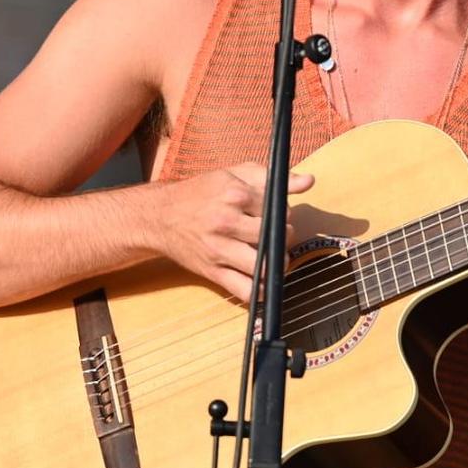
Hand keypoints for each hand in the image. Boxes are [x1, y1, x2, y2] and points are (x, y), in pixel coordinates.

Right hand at [156, 162, 313, 301]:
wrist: (161, 216)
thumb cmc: (200, 193)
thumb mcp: (234, 174)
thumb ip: (271, 178)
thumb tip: (307, 181)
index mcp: (234, 194)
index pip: (279, 207)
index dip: (283, 211)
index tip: (276, 212)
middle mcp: (227, 222)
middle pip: (277, 235)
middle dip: (284, 236)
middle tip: (277, 234)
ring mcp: (220, 249)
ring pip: (265, 265)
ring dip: (277, 263)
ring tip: (273, 256)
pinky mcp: (213, 272)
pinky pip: (244, 290)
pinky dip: (260, 292)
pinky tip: (264, 282)